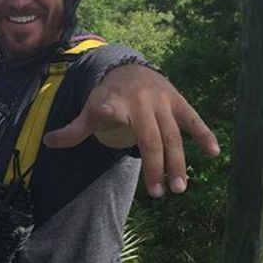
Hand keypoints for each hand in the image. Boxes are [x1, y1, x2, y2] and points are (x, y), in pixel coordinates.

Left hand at [42, 64, 219, 196]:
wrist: (130, 69)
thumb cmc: (108, 96)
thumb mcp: (90, 109)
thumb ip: (75, 129)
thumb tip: (48, 142)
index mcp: (115, 102)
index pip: (109, 107)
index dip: (107, 111)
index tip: (105, 114)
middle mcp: (141, 102)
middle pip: (151, 138)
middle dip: (156, 166)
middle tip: (159, 194)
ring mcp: (163, 103)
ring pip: (173, 136)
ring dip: (178, 163)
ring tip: (179, 188)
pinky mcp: (179, 103)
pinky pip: (194, 121)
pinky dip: (205, 135)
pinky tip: (214, 153)